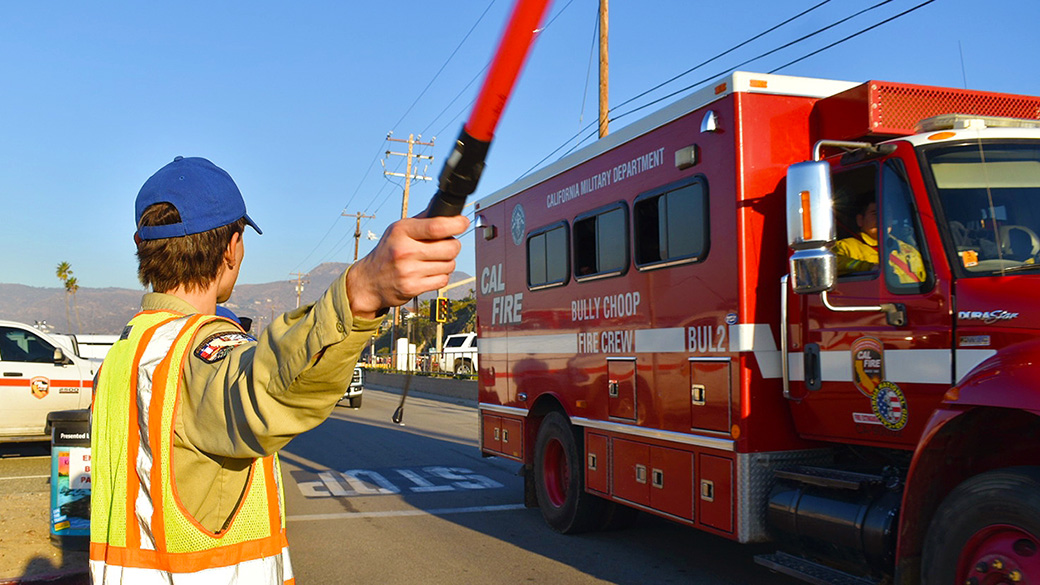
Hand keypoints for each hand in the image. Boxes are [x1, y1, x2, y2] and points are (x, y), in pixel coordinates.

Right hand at [346, 215, 469, 318]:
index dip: (456, 224)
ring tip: (434, 260)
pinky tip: (430, 272)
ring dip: (447, 262)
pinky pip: (443, 280)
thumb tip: (445, 208)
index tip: (463, 223)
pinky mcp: (413, 288)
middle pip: (449, 248)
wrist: (369, 281)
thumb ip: (422, 220)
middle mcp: (404, 251)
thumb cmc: (388, 252)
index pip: (436, 226)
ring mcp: (409, 271)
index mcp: (402, 231)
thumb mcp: (398, 230)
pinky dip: (441, 276)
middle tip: (446, 245)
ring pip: (449, 264)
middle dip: (453, 246)